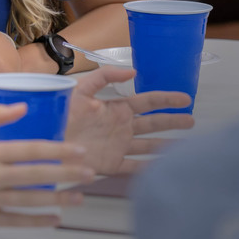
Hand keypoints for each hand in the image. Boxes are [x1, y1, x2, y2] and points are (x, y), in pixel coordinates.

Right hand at [0, 104, 93, 226]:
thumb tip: (23, 106)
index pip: (29, 150)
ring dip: (58, 199)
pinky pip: (14, 221)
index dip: (57, 150)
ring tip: (80, 197)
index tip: (79, 149)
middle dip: (66, 174)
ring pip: (29, 200)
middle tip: (90, 172)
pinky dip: (36, 221)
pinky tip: (55, 219)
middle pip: (35, 176)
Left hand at [65, 67, 193, 174]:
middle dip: (172, 121)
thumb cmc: (60, 114)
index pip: (147, 102)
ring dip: (166, 144)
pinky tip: (163, 167)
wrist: (45, 140)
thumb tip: (133, 71)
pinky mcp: (111, 165)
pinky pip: (134, 167)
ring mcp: (118, 146)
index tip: (185, 98)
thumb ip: (105, 76)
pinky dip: (149, 167)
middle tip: (192, 120)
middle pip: (153, 123)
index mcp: (116, 108)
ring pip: (148, 145)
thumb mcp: (81, 89)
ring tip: (186, 144)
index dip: (166, 99)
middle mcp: (121, 127)